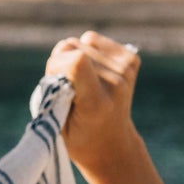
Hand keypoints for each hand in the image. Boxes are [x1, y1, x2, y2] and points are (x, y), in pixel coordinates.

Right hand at [45, 30, 140, 177]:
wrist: (111, 144)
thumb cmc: (78, 136)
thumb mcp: (58, 122)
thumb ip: (56, 90)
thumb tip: (62, 57)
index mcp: (97, 102)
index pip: (76, 60)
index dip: (56, 65)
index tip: (53, 83)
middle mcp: (116, 83)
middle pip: (74, 47)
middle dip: (61, 62)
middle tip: (65, 87)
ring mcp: (126, 70)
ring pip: (83, 40)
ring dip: (74, 56)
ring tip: (79, 80)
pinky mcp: (130, 59)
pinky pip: (95, 39)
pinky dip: (88, 51)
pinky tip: (91, 71)